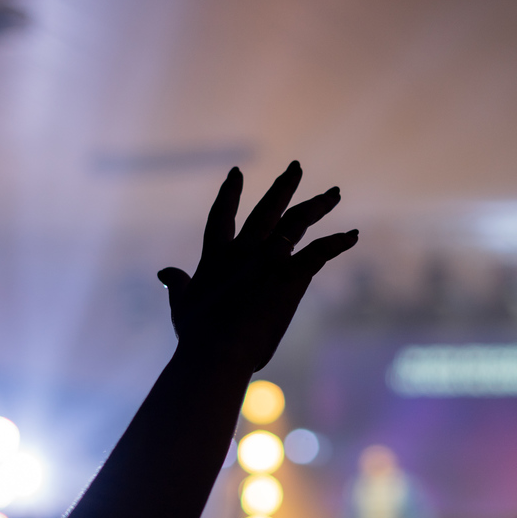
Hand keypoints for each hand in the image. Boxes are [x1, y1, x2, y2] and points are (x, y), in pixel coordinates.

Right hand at [157, 161, 356, 370]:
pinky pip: (320, 251)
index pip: (222, 216)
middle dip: (284, 186)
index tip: (237, 172)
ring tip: (334, 193)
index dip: (229, 192)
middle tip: (296, 167)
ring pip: (298, 221)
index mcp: (216, 256)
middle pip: (268, 208)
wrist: (217, 350)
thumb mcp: (182, 306)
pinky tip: (352, 234)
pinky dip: (337, 242)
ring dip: (317, 205)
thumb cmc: (198, 336)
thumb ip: (176, 284)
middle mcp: (244, 250)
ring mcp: (268, 259)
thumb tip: (164, 271)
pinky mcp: (290, 275)